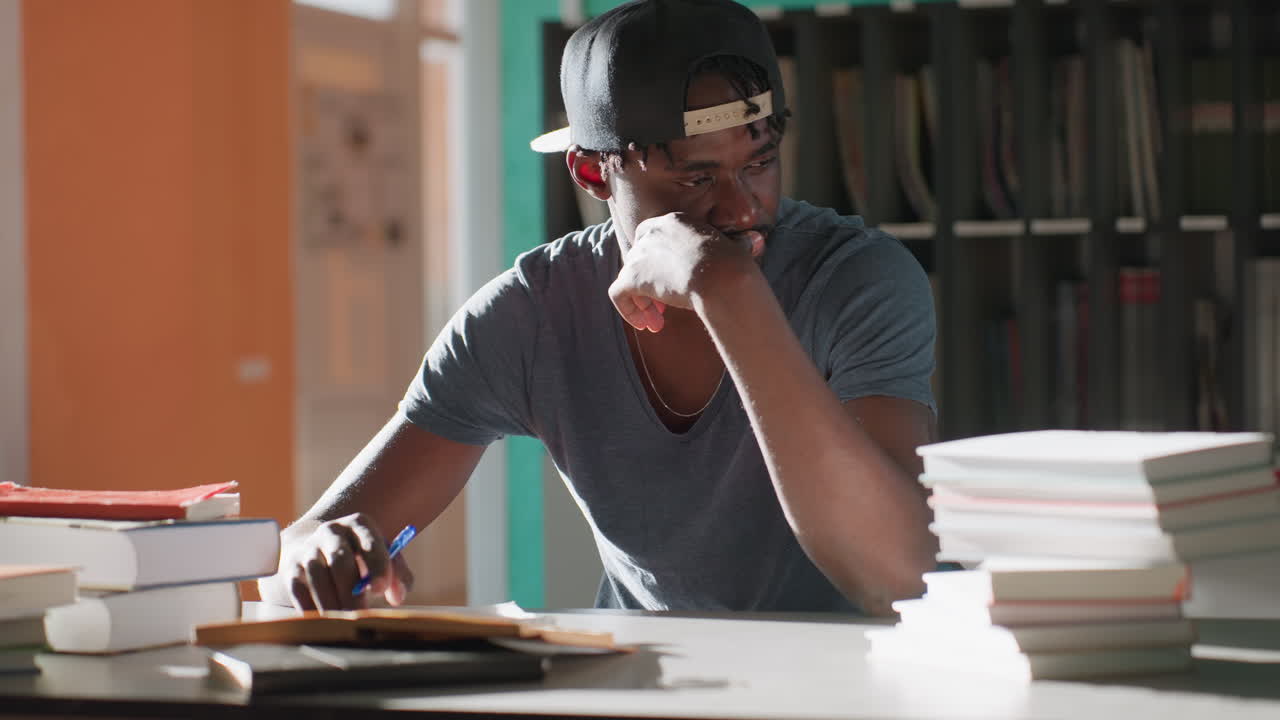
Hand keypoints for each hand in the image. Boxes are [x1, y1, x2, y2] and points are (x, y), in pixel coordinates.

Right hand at [258, 513, 414, 610]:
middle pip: (340, 559)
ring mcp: (308, 548)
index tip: (381, 589)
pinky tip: (323, 622)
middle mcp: (331, 531)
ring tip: (344, 623)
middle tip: (361, 615)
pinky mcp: (291, 568)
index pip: (369, 541)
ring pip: (318, 577)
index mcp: (359, 524)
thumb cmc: (361, 557)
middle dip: (351, 590)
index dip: (376, 565)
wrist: (318, 548)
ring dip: (331, 603)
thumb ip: (398, 575)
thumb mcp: (383, 557)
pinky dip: (311, 608)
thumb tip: (397, 596)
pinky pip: (298, 591)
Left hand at [609, 212, 762, 332]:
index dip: (659, 262)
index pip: (653, 238)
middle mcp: (651, 233)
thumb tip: (759, 242)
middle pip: (639, 259)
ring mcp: (639, 255)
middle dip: (650, 284)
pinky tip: (646, 325)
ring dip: (642, 302)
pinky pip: (617, 294)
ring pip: (628, 278)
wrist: (720, 277)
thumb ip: (739, 246)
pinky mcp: (631, 277)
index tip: (674, 283)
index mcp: (674, 221)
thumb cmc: (735, 266)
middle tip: (664, 307)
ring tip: (657, 322)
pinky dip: (627, 310)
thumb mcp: (737, 249)